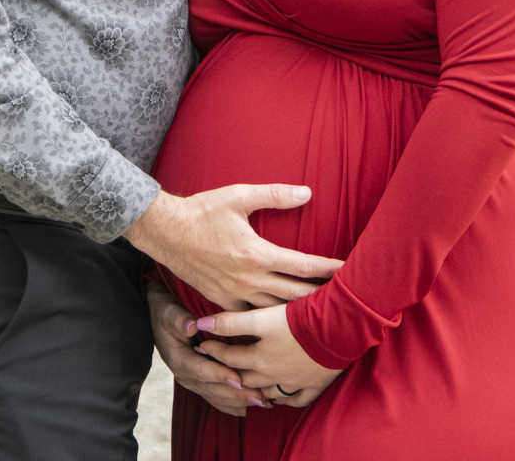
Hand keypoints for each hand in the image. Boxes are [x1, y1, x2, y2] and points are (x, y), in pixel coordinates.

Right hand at [125, 184, 342, 310]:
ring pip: (275, 311)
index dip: (327, 268)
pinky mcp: (223, 302)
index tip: (347, 270)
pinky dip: (270, 319)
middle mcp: (249, 280)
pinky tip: (283, 321)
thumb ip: (275, 195)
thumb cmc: (203, 211)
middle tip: (344, 299)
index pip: (302, 265)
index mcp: (257, 254)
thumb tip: (306, 192)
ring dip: (298, 312)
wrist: (167, 233)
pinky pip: (252, 316)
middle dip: (321, 296)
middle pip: (295, 294)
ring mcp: (235, 295)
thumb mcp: (239, 196)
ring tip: (320, 313)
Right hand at [146, 284, 270, 416]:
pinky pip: (218, 399)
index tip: (238, 378)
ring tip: (263, 403)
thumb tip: (191, 326)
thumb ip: (179, 320)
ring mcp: (194, 382)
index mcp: (179, 360)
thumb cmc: (166, 314)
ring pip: (217, 397)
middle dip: (236, 394)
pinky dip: (235, 405)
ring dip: (239, 402)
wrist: (157, 319)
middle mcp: (186, 376)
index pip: (201, 370)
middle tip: (259, 396)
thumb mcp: (168, 312)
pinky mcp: (200, 383)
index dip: (220, 375)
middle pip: (213, 389)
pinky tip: (252, 406)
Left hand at [195, 304, 343, 408]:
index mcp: (259, 358)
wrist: (338, 328)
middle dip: (230, 371)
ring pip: (268, 392)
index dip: (213, 349)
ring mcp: (294, 382)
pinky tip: (278, 396)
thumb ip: (230, 322)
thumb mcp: (261, 318)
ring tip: (246, 382)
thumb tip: (200, 324)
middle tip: (219, 365)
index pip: (229, 357)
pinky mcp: (314, 384)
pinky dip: (284, 398)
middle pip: (245, 378)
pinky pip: (295, 400)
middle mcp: (274, 376)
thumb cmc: (299, 319)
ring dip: (255, 388)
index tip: (202, 344)